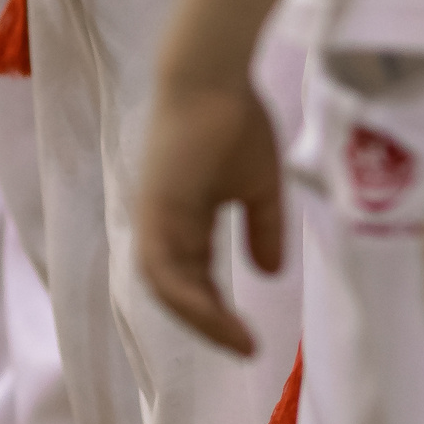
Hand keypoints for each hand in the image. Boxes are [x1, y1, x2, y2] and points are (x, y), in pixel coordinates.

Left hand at [134, 72, 285, 357]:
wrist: (212, 76)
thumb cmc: (234, 119)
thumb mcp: (258, 184)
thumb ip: (262, 228)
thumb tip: (269, 273)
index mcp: (183, 219)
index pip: (193, 279)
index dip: (217, 312)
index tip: (251, 338)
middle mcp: (162, 225)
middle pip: (175, 291)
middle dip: (207, 325)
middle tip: (243, 347)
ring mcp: (154, 218)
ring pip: (166, 288)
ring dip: (199, 319)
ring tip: (235, 340)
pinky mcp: (154, 211)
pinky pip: (163, 269)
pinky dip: (188, 298)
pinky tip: (216, 315)